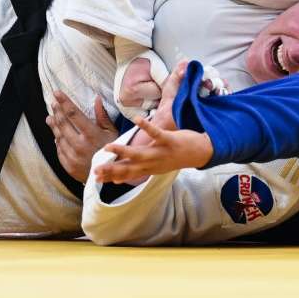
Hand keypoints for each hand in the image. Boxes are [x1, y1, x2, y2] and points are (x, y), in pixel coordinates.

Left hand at [46, 92, 119, 181]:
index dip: (64, 102)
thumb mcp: (112, 133)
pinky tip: (57, 135)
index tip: (57, 93)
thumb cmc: (113, 151)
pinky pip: (59, 150)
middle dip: (57, 111)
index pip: (74, 114)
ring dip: (54, 125)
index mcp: (92, 135)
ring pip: (59, 137)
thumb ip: (102, 116)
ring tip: (50, 117)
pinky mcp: (69, 166)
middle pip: (63, 124)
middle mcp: (80, 145)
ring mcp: (73, 156)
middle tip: (53, 103)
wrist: (111, 175)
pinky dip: (57, 141)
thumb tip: (97, 99)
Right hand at [94, 61, 214, 183]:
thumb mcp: (156, 167)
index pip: (127, 174)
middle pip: (129, 168)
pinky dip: (146, 126)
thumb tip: (119, 178)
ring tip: (109, 147)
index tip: (96, 177)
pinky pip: (157, 133)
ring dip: (123, 151)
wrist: (202, 153)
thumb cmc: (176, 157)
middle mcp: (153, 163)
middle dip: (112, 169)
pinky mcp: (170, 141)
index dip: (112, 175)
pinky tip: (135, 119)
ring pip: (139, 154)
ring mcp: (161, 153)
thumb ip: (137, 169)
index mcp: (150, 169)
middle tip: (97, 170)